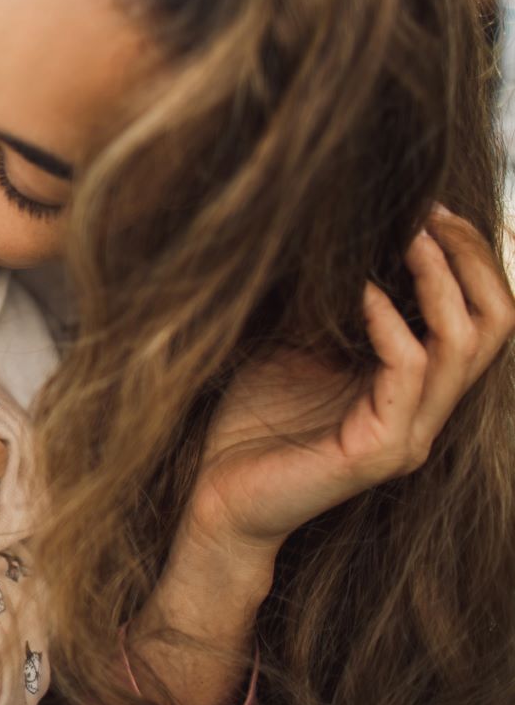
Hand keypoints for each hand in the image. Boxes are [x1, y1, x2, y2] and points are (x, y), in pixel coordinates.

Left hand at [189, 206, 514, 553]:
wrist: (216, 498)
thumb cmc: (252, 421)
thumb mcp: (298, 346)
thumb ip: (332, 304)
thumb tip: (342, 234)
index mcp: (418, 388)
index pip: (483, 316)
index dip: (469, 256)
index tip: (431, 206)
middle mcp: (427, 412)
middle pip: (493, 324)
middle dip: (467, 258)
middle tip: (428, 211)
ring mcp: (409, 434)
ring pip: (462, 345)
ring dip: (437, 279)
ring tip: (406, 234)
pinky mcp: (378, 451)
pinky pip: (408, 372)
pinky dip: (390, 321)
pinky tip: (362, 289)